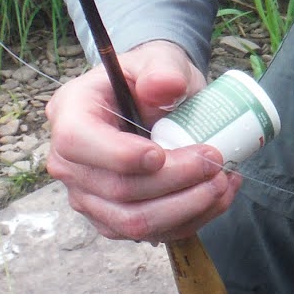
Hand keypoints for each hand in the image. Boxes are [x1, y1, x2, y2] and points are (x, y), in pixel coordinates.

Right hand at [44, 40, 238, 241]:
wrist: (155, 104)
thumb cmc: (151, 80)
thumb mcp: (159, 61)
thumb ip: (162, 69)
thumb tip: (165, 86)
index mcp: (70, 114)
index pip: (79, 143)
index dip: (121, 155)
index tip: (162, 153)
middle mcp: (69, 162)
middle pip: (117, 190)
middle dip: (175, 182)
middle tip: (216, 162)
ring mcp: (89, 197)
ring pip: (135, 222)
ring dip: (188, 208)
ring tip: (223, 181)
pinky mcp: (114, 219)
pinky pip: (153, 233)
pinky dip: (193, 218)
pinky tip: (219, 195)